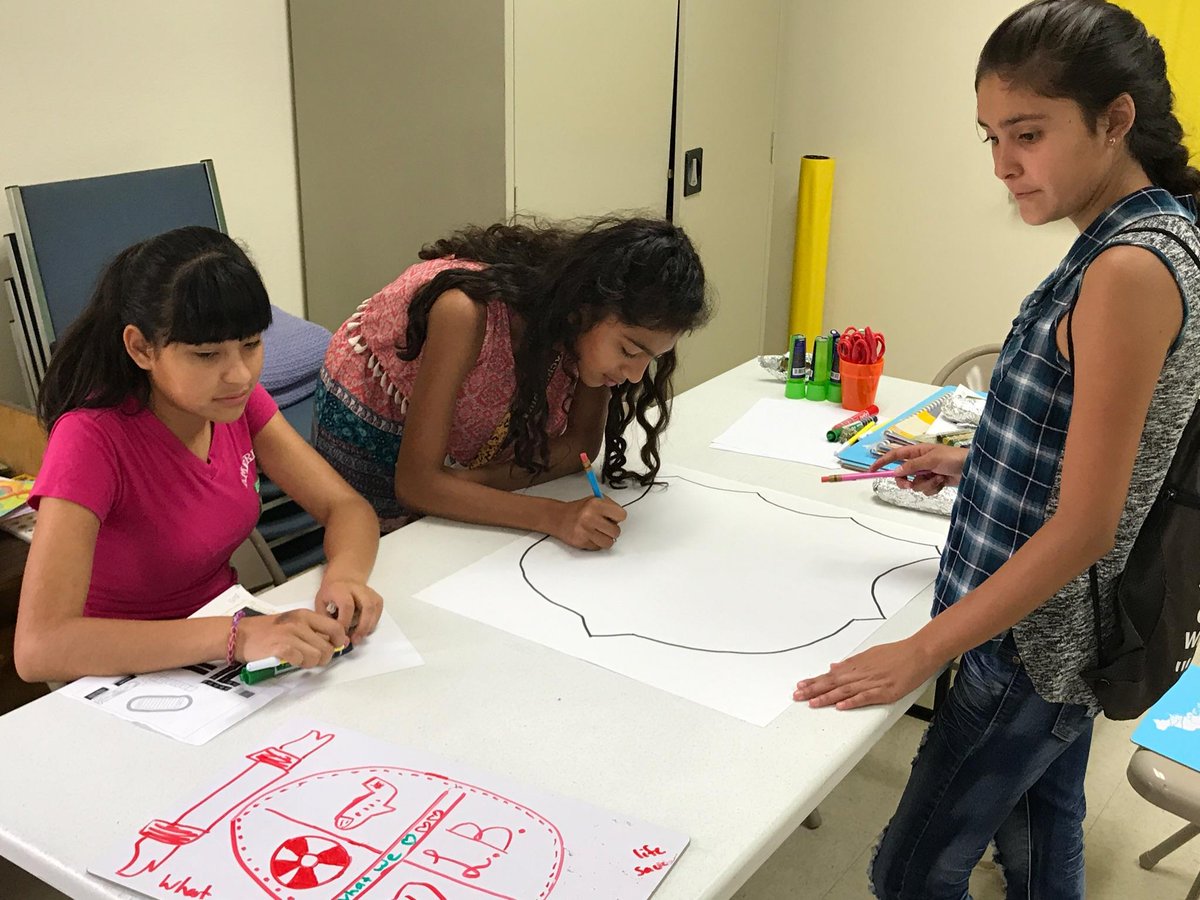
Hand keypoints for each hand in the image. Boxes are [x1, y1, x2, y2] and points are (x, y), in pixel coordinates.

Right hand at [236, 609, 347, 667]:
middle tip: (314, 659)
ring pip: (317, 656)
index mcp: (305, 615)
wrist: (239, 635)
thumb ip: (312, 629)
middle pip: (328, 646)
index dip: (339, 641)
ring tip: (300, 660)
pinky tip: (290, 661)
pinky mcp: (280, 648)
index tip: (336, 647)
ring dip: (311, 663)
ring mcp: (290, 635)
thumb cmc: (267, 631)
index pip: (335, 627)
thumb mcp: (292, 622)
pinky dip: (298, 664)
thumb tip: (334, 641)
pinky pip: (300, 660)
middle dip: (324, 657)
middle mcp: (299, 623)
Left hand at [315, 578, 383, 640]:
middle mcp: (357, 588)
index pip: (347, 605)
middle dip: (362, 626)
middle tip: (355, 640)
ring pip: (374, 609)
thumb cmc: (330, 594)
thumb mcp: (320, 603)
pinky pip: (378, 611)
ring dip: (368, 626)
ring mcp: (369, 592)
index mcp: (340, 589)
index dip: (345, 622)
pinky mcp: (376, 597)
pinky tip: (365, 629)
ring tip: (359, 637)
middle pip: (366, 606)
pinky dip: (373, 623)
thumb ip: (325, 619)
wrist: (342, 579)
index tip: (340, 635)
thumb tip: (332, 637)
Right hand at [552, 496, 627, 549]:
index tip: (614, 517)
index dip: (618, 517)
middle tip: (604, 526)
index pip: (621, 515)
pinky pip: (598, 548)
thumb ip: (609, 506)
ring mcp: (585, 531)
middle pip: (616, 531)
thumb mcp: (594, 500)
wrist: (558, 518)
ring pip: (609, 543)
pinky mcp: (581, 542)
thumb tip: (620, 516)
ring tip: (598, 532)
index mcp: (595, 504)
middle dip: (612, 530)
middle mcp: (590, 517)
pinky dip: (596, 543)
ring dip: (605, 538)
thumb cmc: (578, 510)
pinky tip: (590, 536)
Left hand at [793, 638, 942, 709]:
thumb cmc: (897, 653)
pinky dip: (852, 702)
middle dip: (813, 690)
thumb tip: (834, 666)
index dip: (814, 681)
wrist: (919, 652)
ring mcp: (873, 682)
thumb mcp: (869, 654)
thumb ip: (851, 663)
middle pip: (833, 683)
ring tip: (812, 702)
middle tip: (797, 695)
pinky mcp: (885, 691)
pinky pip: (866, 697)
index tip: (800, 685)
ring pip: (845, 691)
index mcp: (857, 664)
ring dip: (826, 697)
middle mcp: (861, 673)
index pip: (830, 675)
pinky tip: (840, 706)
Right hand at [870, 443, 967, 495]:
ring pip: (915, 484)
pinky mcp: (934, 482)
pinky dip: (933, 488)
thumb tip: (897, 471)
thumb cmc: (954, 457)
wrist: (972, 468)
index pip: (894, 455)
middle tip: (909, 485)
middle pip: (902, 474)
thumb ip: (913, 465)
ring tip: (938, 478)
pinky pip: (926, 490)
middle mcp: (920, 463)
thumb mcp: (931, 459)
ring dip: (926, 484)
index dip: (882, 462)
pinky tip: (942, 482)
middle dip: (905, 481)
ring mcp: (927, 473)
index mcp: (917, 452)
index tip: (872, 470)